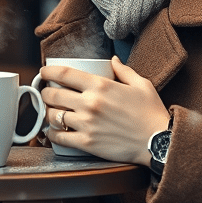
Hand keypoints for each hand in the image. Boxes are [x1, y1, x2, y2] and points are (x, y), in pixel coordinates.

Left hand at [40, 56, 169, 164]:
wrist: (158, 140)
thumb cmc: (151, 112)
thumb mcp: (141, 84)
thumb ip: (124, 70)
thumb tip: (113, 60)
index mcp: (100, 85)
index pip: (64, 74)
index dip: (48, 72)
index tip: (43, 72)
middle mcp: (90, 103)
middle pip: (53, 95)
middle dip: (45, 93)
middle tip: (47, 94)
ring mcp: (87, 124)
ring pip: (53, 116)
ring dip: (48, 113)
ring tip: (51, 112)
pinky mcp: (87, 143)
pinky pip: (59, 137)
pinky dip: (52, 134)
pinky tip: (54, 132)